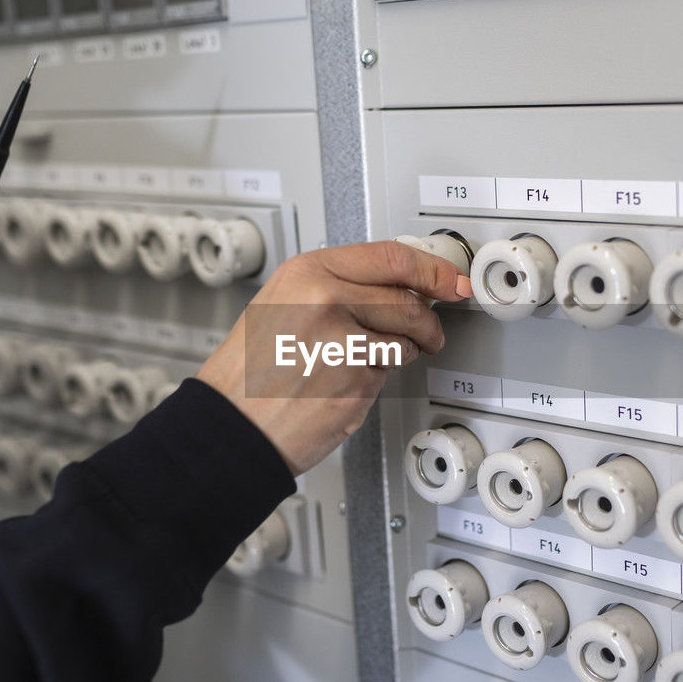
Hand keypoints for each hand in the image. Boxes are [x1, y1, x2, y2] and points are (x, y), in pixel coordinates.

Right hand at [198, 241, 472, 474]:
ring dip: (404, 352)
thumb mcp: (283, 302)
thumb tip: (399, 282)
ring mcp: (343, 344)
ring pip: (406, 340)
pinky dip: (375, 380)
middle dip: (428, 321)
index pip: (393, 258)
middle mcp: (326, 301)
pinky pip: (387, 374)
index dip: (433, 269)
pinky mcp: (356, 384)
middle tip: (430, 331)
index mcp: (307, 272)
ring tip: (368, 360)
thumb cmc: (250, 368)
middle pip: (409, 301)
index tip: (451, 279)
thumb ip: (338, 285)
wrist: (231, 424)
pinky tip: (343, 383)